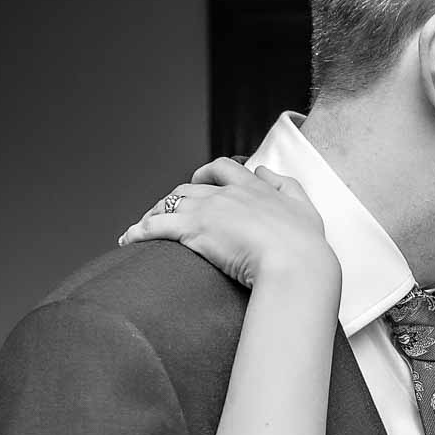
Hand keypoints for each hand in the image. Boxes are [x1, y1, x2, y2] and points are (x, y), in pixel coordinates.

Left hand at [118, 158, 333, 289]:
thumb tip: (265, 172)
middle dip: (175, 198)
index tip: (200, 185)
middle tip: (166, 213)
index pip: (224, 169)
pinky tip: (128, 240)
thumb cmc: (306, 247)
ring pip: (170, 204)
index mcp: (254, 188)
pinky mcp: (192, 230)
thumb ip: (287, 186)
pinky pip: (155, 226)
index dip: (208, 175)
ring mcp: (208, 210)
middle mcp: (227, 194)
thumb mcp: (306, 209)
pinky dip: (138, 231)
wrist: (296, 265)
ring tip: (141, 229)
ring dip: (153, 215)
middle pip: (190, 188)